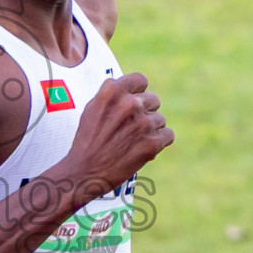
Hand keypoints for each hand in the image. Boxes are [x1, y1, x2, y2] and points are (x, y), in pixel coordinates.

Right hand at [61, 72, 172, 191]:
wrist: (84, 172)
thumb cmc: (87, 140)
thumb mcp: (92, 108)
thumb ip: (113, 94)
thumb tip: (131, 88)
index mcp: (113, 91)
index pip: (141, 79)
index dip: (138, 92)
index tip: (134, 102)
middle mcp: (130, 104)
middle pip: (153, 100)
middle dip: (145, 112)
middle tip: (130, 128)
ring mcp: (143, 123)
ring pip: (160, 119)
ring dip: (150, 129)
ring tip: (132, 141)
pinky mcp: (152, 143)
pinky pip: (168, 135)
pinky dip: (159, 142)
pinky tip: (143, 148)